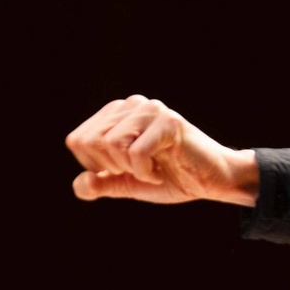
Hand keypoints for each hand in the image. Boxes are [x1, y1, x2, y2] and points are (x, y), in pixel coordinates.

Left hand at [66, 96, 258, 205]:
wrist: (213, 182)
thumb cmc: (172, 178)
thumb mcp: (129, 184)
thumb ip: (102, 183)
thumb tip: (80, 184)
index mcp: (117, 114)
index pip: (77, 139)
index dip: (93, 166)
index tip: (124, 170)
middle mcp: (132, 104)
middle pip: (90, 141)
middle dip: (111, 167)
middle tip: (139, 171)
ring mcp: (151, 110)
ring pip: (111, 144)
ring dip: (130, 169)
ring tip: (152, 170)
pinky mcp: (168, 122)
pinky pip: (136, 152)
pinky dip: (145, 172)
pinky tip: (160, 171)